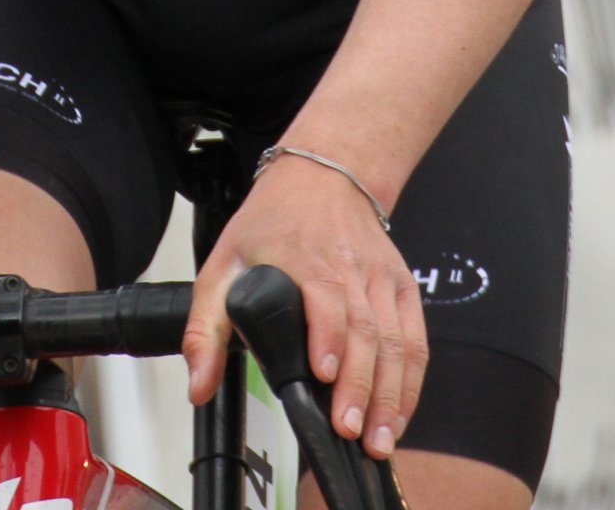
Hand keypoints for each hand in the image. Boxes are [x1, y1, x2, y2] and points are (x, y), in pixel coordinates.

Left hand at [182, 152, 420, 460]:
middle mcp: (350, 268)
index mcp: (304, 258)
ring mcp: (381, 279)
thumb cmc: (274, 220)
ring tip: (380, 438)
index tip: (323, 376)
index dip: (328, 339)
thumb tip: (199, 386)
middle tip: (351, 431)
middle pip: (366, 331)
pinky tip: (400, 413)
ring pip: (396, 340)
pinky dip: (412, 380)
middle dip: (362, 387)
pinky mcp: (403, 288)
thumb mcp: (223, 263)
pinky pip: (416, 339)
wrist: (324, 176)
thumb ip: (205, 330)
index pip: (325, 299)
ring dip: (391, 393)